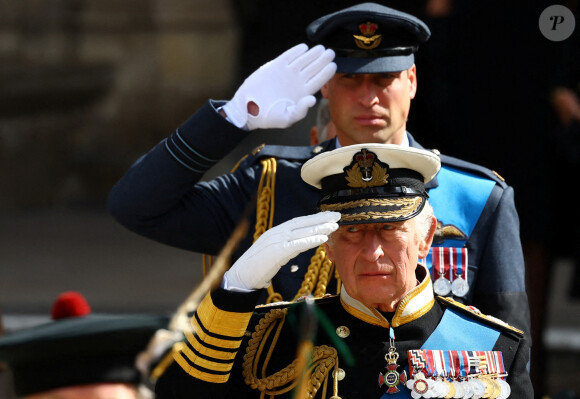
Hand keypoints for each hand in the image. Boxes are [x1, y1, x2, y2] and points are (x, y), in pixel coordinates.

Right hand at [222, 43, 335, 129]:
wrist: (249, 109)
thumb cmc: (269, 117)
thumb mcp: (287, 119)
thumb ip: (300, 111)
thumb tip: (312, 99)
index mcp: (302, 93)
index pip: (318, 81)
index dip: (326, 73)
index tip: (334, 65)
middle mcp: (297, 82)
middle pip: (313, 68)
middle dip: (323, 60)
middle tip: (331, 53)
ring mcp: (286, 73)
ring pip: (303, 61)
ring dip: (312, 54)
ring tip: (320, 48)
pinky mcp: (275, 67)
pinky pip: (288, 57)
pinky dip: (295, 52)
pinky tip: (303, 47)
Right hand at [223, 211, 340, 290]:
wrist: (241, 277)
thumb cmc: (257, 268)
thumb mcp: (275, 254)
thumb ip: (287, 248)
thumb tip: (300, 245)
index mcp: (276, 232)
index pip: (299, 222)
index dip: (315, 218)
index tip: (329, 216)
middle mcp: (277, 232)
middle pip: (303, 223)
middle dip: (321, 218)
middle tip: (338, 215)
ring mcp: (276, 241)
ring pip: (302, 232)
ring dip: (320, 228)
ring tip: (334, 225)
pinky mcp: (276, 251)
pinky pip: (297, 245)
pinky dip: (310, 241)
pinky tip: (322, 239)